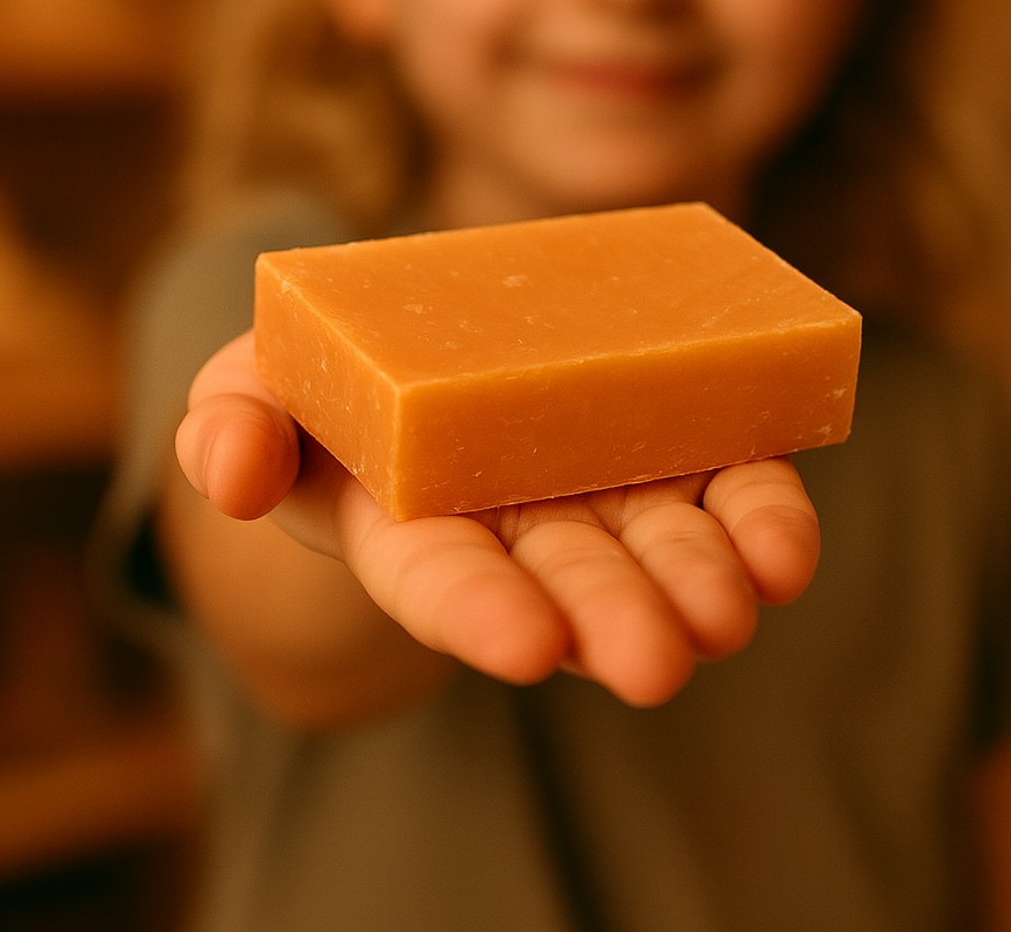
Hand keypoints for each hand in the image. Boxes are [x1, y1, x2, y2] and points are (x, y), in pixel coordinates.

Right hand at [177, 331, 819, 706]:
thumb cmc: (332, 386)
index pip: (443, 582)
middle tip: (651, 658)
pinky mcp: (675, 446)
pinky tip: (782, 551)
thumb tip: (229, 470)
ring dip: (700, 581)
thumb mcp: (255, 389)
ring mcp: (605, 488)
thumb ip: (234, 429)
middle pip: (570, 579)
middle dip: (610, 617)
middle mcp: (519, 525)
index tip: (524, 643)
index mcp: (416, 524)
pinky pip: (727, 488)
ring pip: (660, 546)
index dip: (478, 613)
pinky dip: (759, 520)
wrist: (432, 352)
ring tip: (730, 610)